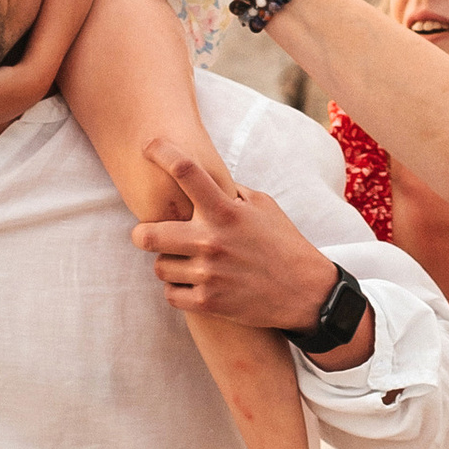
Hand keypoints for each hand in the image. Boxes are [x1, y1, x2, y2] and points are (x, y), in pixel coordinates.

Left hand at [133, 152, 374, 362]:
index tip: (149, 146)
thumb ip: (230, 191)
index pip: (186, 171)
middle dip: (142, 234)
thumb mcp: (264, 206)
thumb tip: (203, 176)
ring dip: (167, 264)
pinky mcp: (208, 302)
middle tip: (147, 234)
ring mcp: (208, 274)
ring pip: (158, 267)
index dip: (161, 153)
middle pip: (147, 235)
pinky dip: (178, 290)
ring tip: (184, 262)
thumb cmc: (283, 244)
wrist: (306, 293)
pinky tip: (192, 284)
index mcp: (226, 211)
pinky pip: (170, 294)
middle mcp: (212, 241)